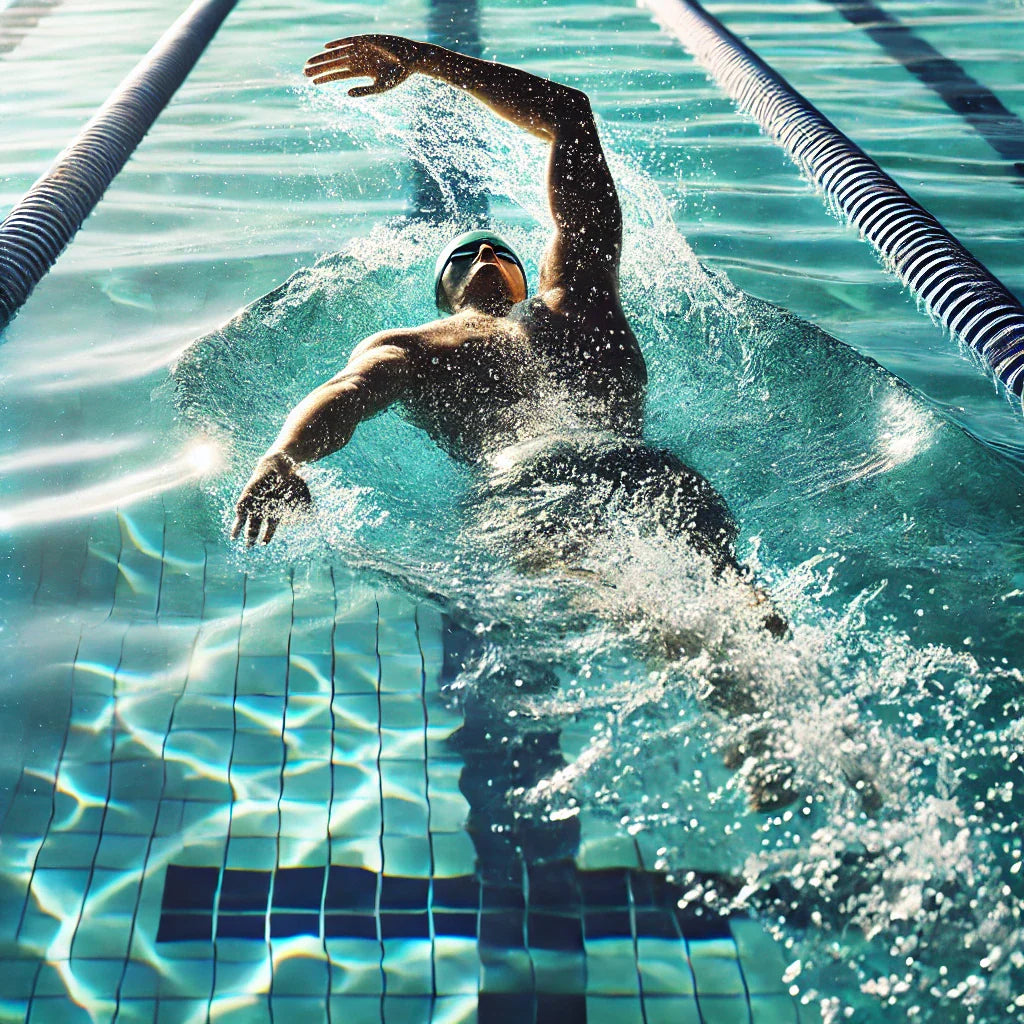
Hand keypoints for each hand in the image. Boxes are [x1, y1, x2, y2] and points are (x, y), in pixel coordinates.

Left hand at [232, 453, 311, 545]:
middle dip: (251, 537)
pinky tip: (236, 523)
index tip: (264, 544)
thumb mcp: (303, 496)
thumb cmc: (293, 480)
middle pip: (255, 526)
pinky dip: (238, 517)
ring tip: (235, 539)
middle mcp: (264, 508)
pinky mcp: (247, 496)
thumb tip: (315, 518)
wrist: (282, 464)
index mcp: (276, 511)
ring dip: (240, 530)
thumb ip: (308, 508)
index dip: (267, 536)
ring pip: (245, 519)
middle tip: (249, 547)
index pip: (270, 528)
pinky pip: (240, 508)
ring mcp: (254, 502)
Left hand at [303, 34, 422, 95]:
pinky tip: (326, 48)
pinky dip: (338, 44)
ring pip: (337, 53)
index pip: (338, 75)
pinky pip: (349, 41)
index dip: (325, 78)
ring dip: (323, 58)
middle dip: (319, 68)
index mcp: (360, 71)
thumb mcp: (380, 87)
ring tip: (309, 63)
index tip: (311, 83)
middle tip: (303, 72)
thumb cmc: (398, 76)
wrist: (411, 59)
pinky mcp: (366, 39)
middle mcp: (357, 59)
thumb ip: (363, 91)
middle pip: (334, 64)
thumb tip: (346, 94)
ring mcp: (360, 48)